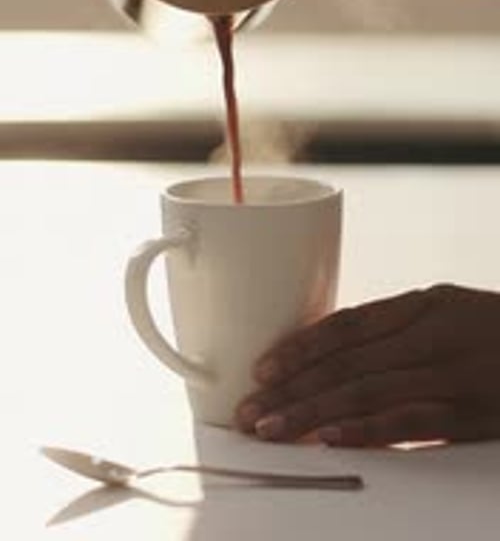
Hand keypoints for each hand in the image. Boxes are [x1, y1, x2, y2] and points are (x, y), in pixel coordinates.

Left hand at [236, 284, 499, 446]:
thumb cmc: (498, 332)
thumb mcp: (451, 310)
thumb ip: (399, 327)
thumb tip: (336, 348)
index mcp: (424, 304)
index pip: (348, 324)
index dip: (301, 346)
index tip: (262, 367)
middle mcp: (431, 333)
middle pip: (347, 361)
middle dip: (292, 387)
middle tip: (250, 409)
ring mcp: (450, 373)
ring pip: (366, 390)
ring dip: (311, 412)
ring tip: (271, 428)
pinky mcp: (468, 412)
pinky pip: (407, 421)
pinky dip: (364, 429)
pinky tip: (329, 437)